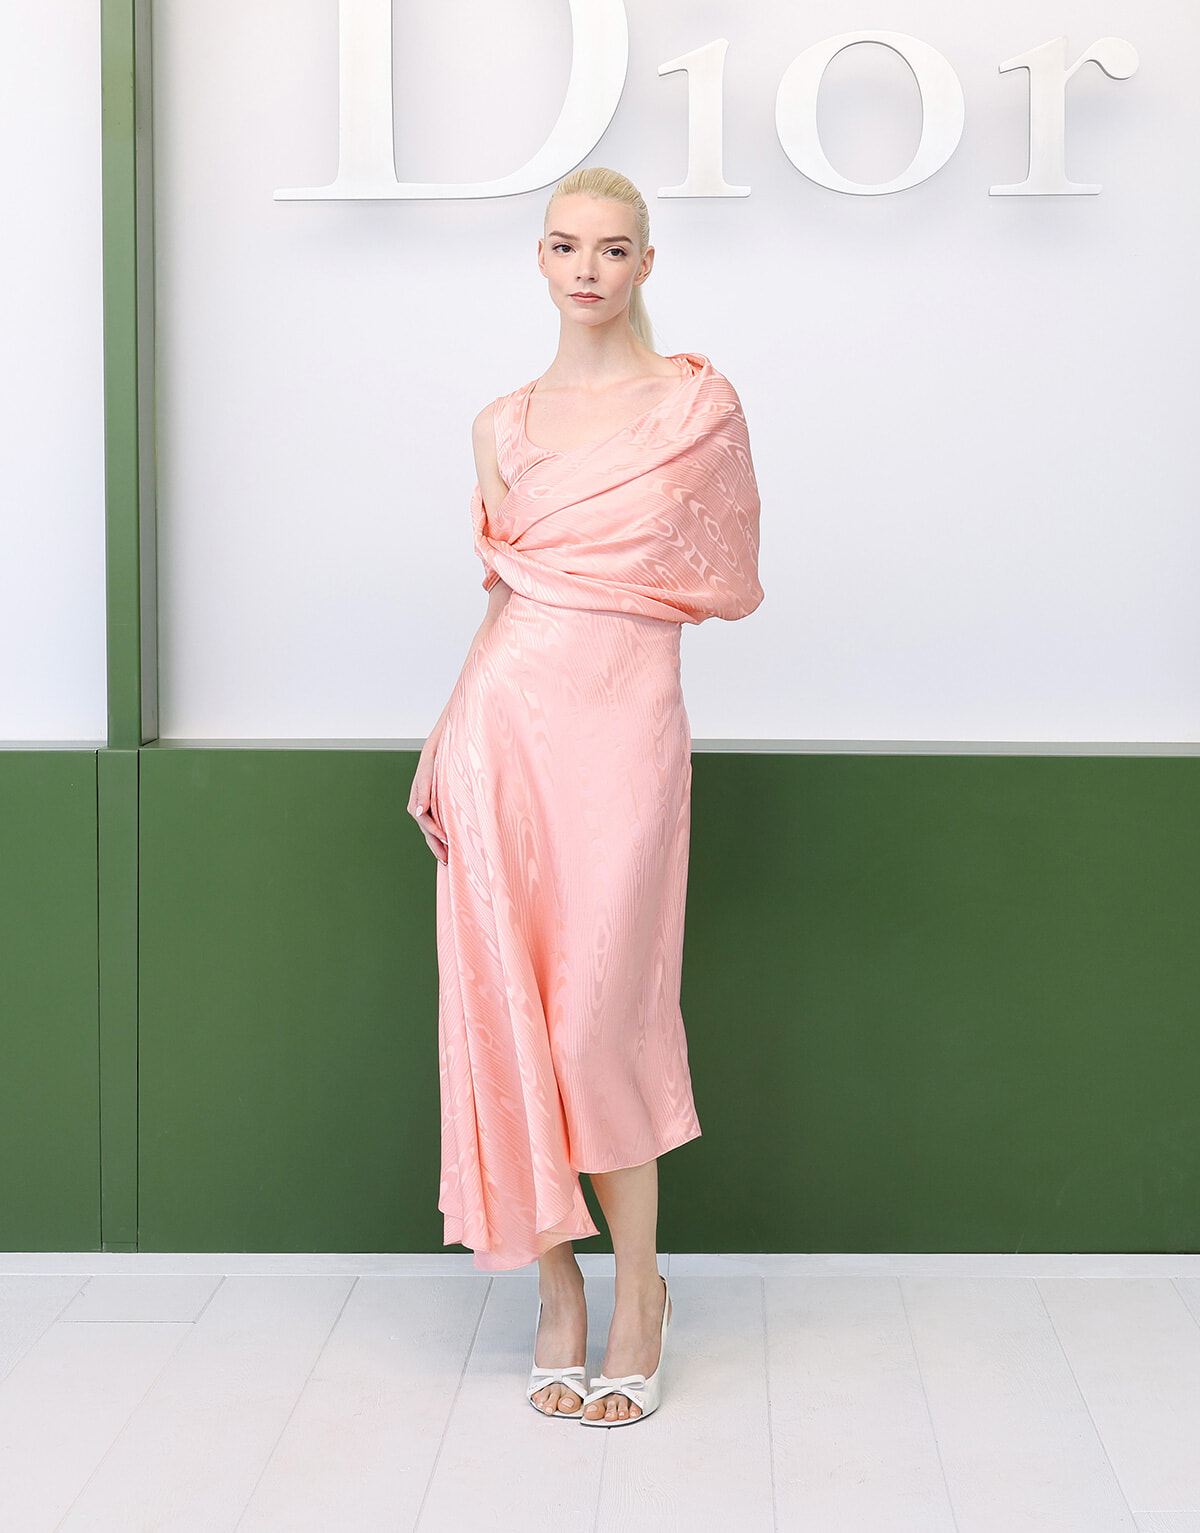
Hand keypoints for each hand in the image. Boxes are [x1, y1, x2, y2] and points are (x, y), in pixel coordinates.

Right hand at [408, 740, 447, 864]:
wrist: (437, 751)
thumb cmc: (432, 762)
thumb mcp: (428, 775)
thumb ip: (423, 793)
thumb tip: (418, 812)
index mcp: (416, 802)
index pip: (424, 822)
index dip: (435, 832)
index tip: (446, 840)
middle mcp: (419, 808)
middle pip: (427, 831)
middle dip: (436, 846)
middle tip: (447, 861)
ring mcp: (426, 809)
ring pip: (431, 831)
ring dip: (438, 845)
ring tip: (447, 859)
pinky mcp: (434, 808)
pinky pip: (436, 825)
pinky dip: (441, 836)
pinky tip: (448, 843)